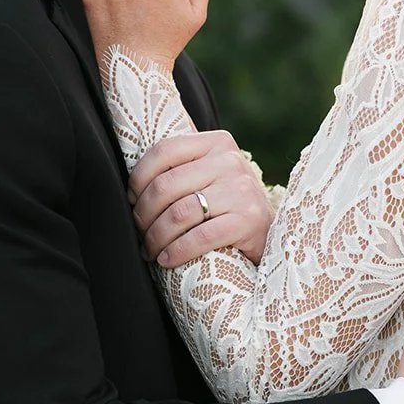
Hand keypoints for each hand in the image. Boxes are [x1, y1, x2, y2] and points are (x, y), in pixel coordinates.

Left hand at [131, 131, 274, 265]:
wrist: (271, 236)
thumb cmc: (229, 207)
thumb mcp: (210, 177)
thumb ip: (182, 170)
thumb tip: (132, 189)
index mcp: (217, 143)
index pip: (164, 150)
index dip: (139, 178)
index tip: (132, 200)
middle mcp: (231, 161)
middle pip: (166, 185)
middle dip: (143, 214)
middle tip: (139, 232)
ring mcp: (242, 190)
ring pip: (179, 213)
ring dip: (156, 237)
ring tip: (150, 250)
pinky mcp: (249, 221)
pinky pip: (200, 237)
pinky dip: (177, 252)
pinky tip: (167, 260)